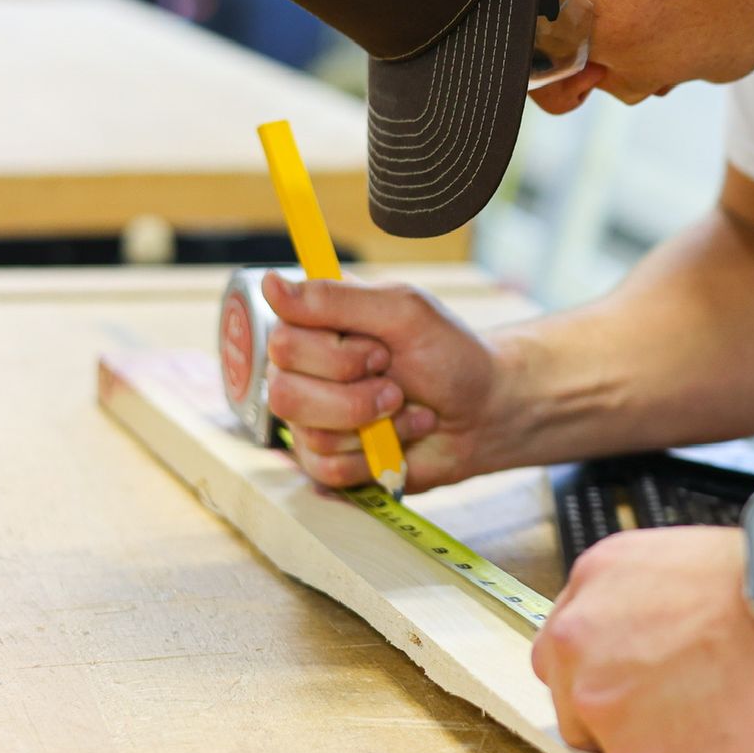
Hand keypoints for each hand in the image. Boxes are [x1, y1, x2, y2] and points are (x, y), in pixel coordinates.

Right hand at [260, 271, 512, 492]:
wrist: (484, 412)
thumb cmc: (448, 355)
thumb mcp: (404, 312)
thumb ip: (336, 298)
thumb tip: (269, 283)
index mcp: (315, 328)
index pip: (282, 342)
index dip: (337, 354)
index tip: (380, 349)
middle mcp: (303, 372)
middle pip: (284, 392)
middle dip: (355, 394)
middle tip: (395, 382)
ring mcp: (312, 419)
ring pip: (308, 433)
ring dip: (372, 423)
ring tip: (403, 407)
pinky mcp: (327, 461)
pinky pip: (327, 469)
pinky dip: (375, 455)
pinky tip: (400, 438)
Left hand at [532, 526, 753, 752]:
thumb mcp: (679, 562)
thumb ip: (638, 605)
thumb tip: (642, 641)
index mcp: (593, 582)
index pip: (566, 645)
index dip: (606, 666)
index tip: (637, 675)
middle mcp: (578, 642)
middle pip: (572, 696)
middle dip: (618, 705)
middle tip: (678, 701)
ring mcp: (602, 706)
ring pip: (605, 745)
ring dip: (649, 739)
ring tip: (712, 716)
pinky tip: (723, 737)